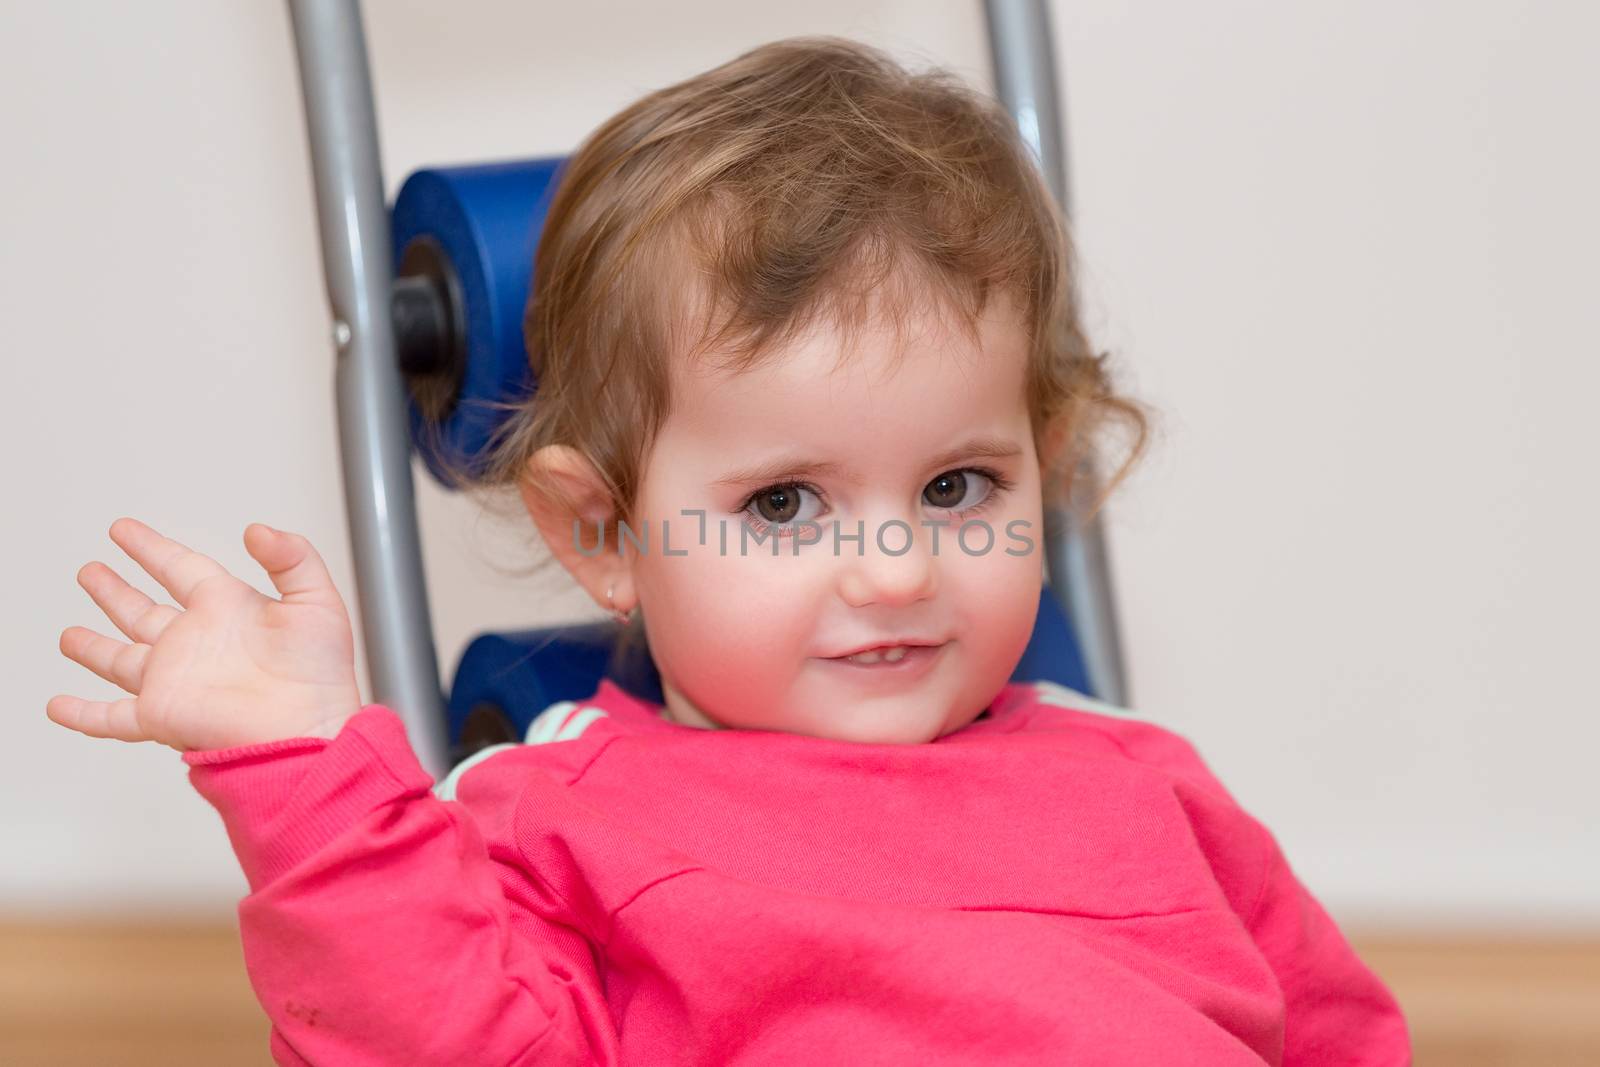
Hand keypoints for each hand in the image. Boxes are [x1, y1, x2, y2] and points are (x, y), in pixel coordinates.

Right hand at [49, 518, 362, 751]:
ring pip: (121, 659)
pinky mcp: (162, 715)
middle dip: (115, 592)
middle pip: (143, 612)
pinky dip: (82, 713)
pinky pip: (110, 717)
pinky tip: (58, 706)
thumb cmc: (322, 676)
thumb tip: (257, 530)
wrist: (311, 732)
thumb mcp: (317, 601)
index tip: (123, 530)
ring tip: (69, 635)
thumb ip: (292, 557)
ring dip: (92, 647)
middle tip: (90, 571)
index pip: (179, 569)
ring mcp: (175, 679)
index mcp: (227, 610)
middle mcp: (196, 643)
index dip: (150, 548)